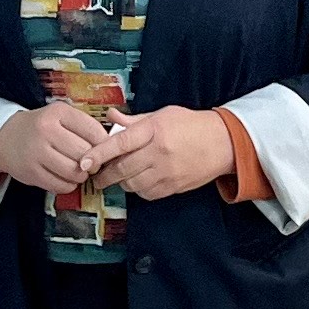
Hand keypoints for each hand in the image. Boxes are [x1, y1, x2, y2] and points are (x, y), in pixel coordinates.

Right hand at [0, 101, 111, 196]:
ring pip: (74, 172)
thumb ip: (85, 127)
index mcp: (58, 113)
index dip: (104, 144)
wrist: (6, 138)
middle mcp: (46, 130)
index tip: (103, 149)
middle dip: (93, 162)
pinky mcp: (31, 172)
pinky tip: (65, 177)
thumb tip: (111, 146)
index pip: (94, 131)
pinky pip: (61, 185)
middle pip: (85, 153)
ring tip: (77, 170)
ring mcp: (36, 152)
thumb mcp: (61, 117)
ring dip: (81, 175)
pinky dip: (69, 185)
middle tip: (90, 163)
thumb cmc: (42, 128)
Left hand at [90, 105, 238, 200]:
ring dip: (121, 182)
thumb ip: (134, 120)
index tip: (84, 161)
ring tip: (120, 175)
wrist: (223, 143)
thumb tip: (110, 117)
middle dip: (104, 174)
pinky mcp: (173, 187)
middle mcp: (159, 152)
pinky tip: (139, 181)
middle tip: (95, 174)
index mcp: (154, 130)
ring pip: (132, 184)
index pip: (120, 142)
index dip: (99, 153)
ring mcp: (166, 172)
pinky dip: (138, 190)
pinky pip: (146, 194)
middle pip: (122, 168)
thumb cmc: (191, 125)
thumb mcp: (162, 115)